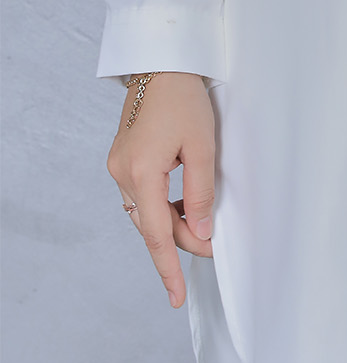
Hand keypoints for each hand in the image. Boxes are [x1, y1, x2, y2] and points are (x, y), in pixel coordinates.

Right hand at [107, 72, 216, 308]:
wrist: (160, 65)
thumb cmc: (183, 99)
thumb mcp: (202, 147)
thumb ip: (200, 195)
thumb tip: (200, 233)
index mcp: (141, 174)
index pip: (158, 235)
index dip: (169, 269)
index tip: (176, 297)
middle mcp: (122, 175)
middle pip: (152, 227)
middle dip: (181, 242)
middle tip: (213, 247)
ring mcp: (117, 168)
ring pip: (145, 215)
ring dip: (172, 224)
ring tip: (201, 226)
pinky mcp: (121, 161)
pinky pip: (141, 197)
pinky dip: (162, 207)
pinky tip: (182, 206)